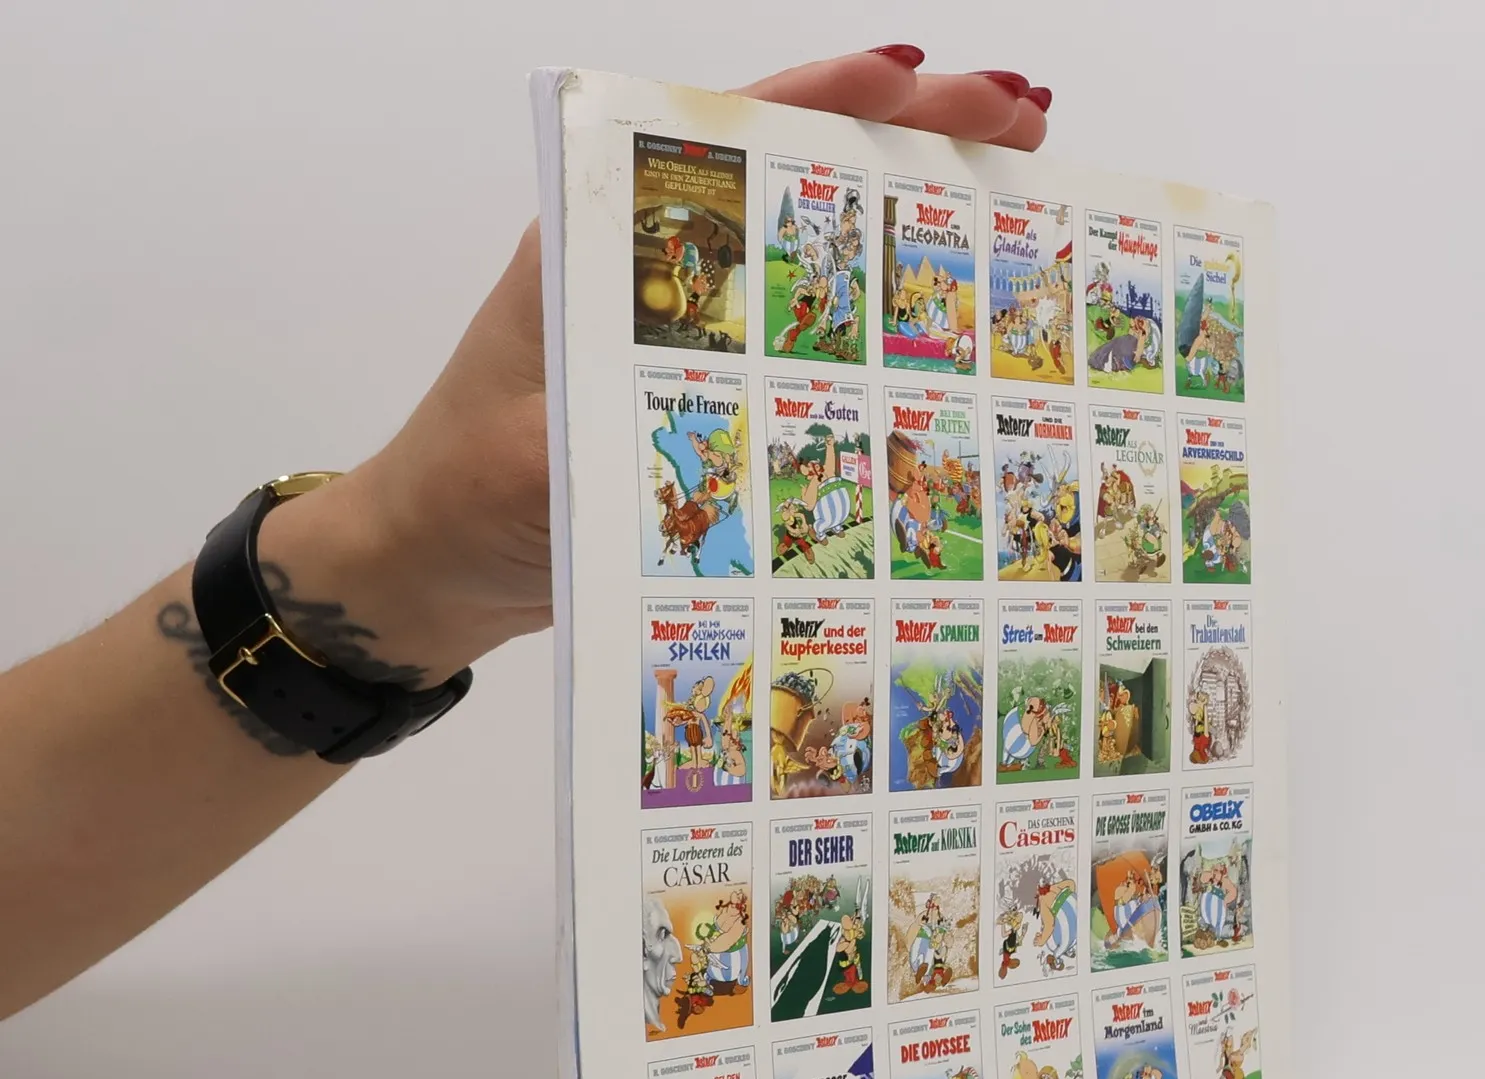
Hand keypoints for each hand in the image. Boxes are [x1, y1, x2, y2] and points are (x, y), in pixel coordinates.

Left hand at [276, 51, 1049, 678]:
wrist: (429, 565)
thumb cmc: (463, 496)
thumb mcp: (533, 462)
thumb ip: (608, 435)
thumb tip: (718, 430)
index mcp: (609, 242)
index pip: (740, 136)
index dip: (841, 99)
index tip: (934, 80)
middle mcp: (660, 265)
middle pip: (804, 172)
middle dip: (918, 137)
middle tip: (1028, 120)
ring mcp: (692, 326)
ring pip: (823, 247)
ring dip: (919, 221)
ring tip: (1027, 193)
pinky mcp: (712, 390)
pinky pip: (817, 338)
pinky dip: (888, 319)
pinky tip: (957, 326)